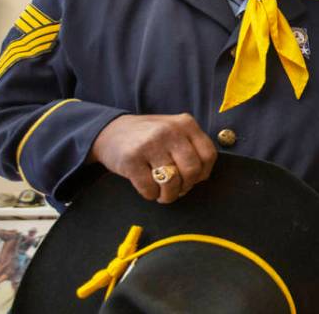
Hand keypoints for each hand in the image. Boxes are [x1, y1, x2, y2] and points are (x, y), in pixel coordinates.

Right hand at [89, 113, 217, 203]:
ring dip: (168, 195)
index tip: (193, 179)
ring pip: (172, 182)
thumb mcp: (175, 130)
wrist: (110, 131)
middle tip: (178, 189)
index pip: (208, 155)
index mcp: (186, 124)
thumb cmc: (149, 137)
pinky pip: (149, 189)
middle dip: (186, 186)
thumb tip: (201, 177)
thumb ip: (191, 147)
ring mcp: (150, 144)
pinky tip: (148, 188)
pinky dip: (151, 194)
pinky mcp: (131, 159)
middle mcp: (170, 131)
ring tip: (163, 193)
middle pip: (192, 170)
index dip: (203, 173)